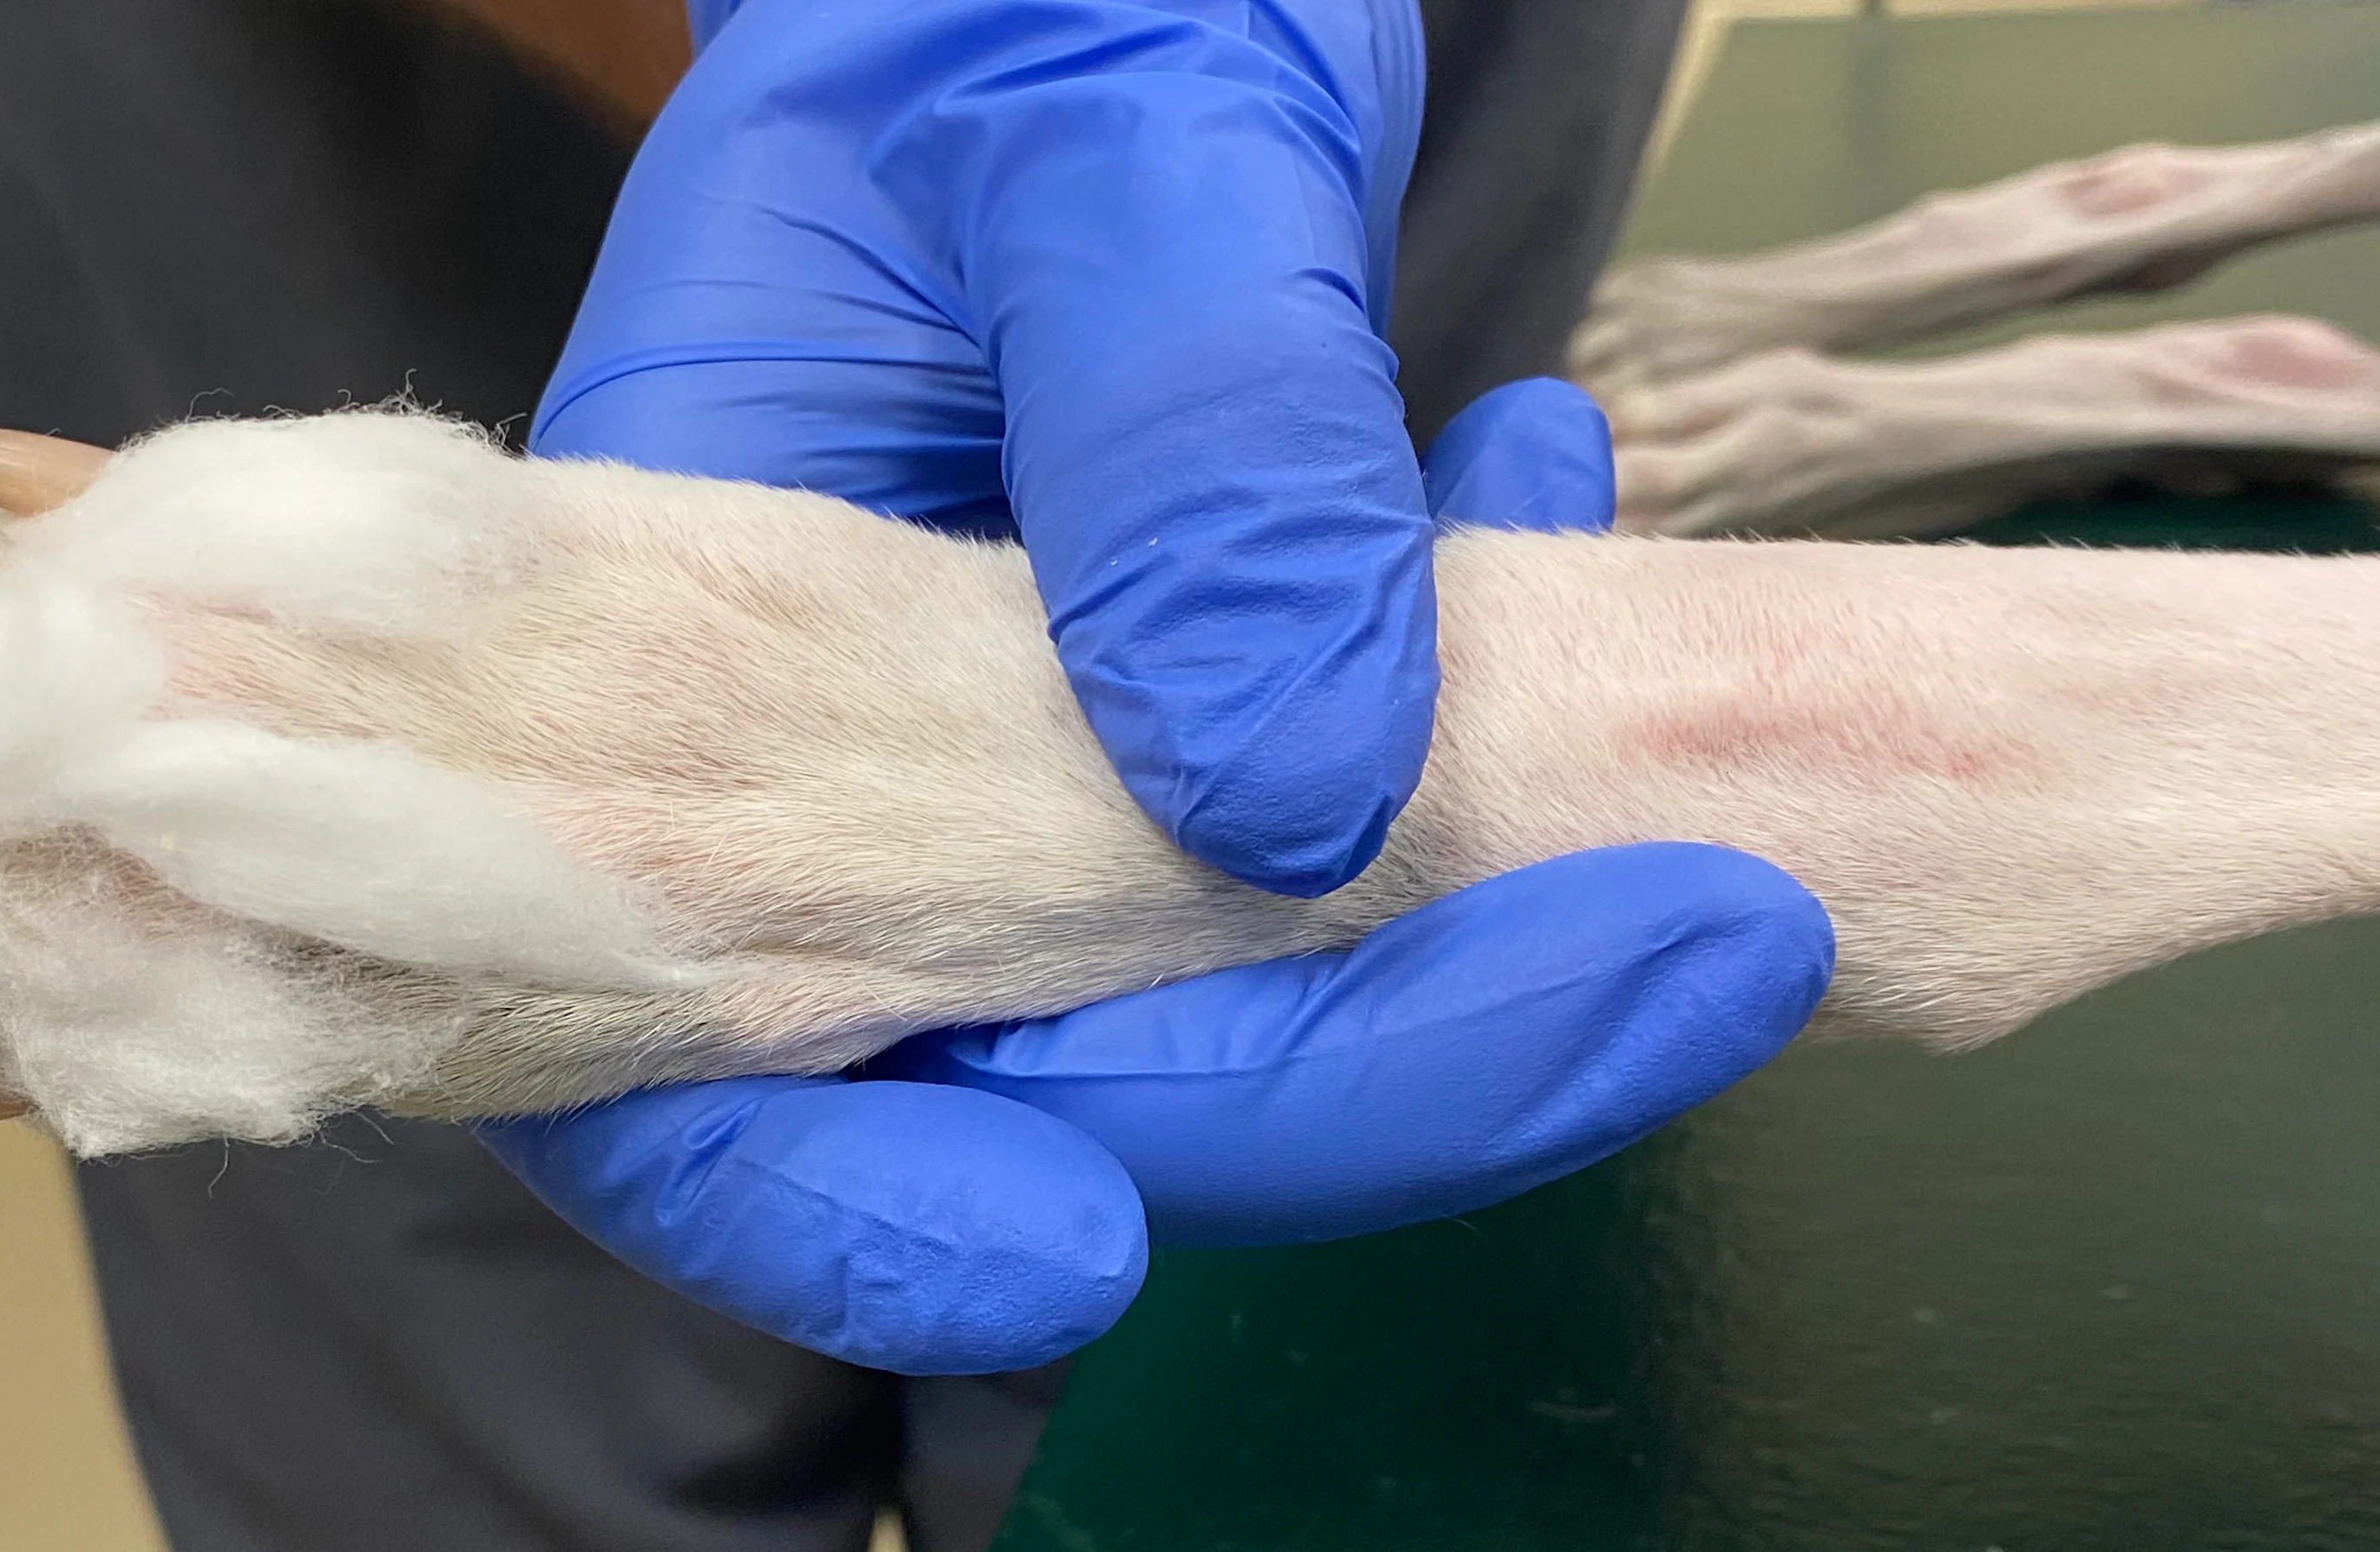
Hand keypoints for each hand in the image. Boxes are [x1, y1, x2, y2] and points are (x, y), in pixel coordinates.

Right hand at [498, 0, 1837, 1370]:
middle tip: (1711, 955)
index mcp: (675, 626)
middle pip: (1022, 1059)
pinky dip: (1486, 738)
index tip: (1075, 1254)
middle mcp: (820, 745)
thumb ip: (1188, 452)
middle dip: (1357, 1075)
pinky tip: (1557, 510)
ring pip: (1213, 986)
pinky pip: (1324, 830)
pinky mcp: (1169, 711)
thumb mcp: (1117, 155)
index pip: (667, 1026)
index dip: (834, 1200)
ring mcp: (1006, 747)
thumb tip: (1294, 802)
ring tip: (1712, 820)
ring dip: (1473, 942)